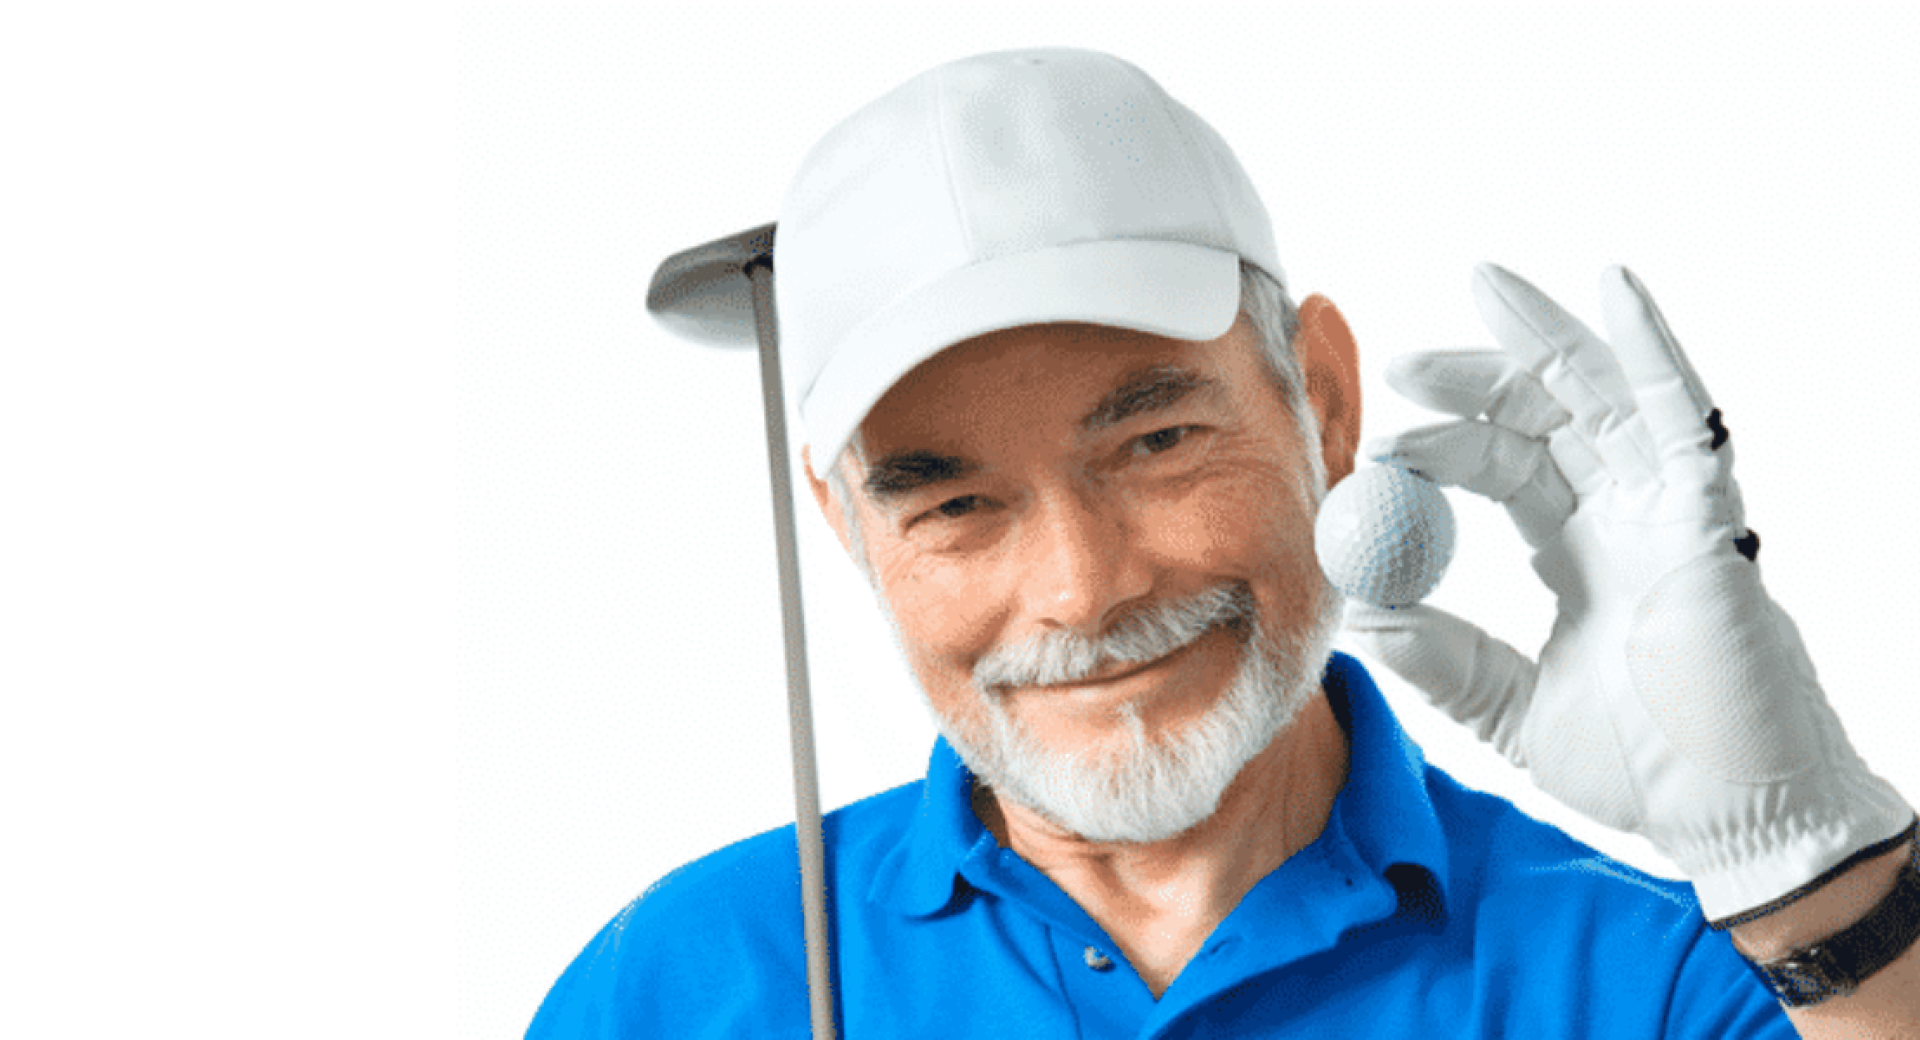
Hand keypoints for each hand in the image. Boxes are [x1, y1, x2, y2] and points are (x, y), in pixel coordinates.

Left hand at [1345, 263, 1911, 922]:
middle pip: (1547, 416)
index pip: (1505, 469)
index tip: (1378, 450)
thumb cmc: (1643, 768)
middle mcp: (1627, 517)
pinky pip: (1683, 416)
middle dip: (1476, 378)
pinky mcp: (1712, 519)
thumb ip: (1445, 660)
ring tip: (1485, 286)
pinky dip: (1649, 350)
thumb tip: (1363, 619)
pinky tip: (1614, 290)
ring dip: (1544, 340)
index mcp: (1583, 552)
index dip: (1445, 446)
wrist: (1726, 819)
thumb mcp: (1510, 708)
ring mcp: (1672, 510)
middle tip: (1402, 366)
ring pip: (1606, 395)